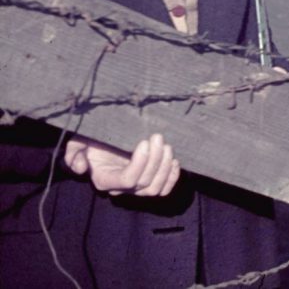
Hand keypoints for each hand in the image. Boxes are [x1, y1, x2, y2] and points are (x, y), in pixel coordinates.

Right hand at [64, 133, 179, 196]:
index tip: (144, 142)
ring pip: (155, 188)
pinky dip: (172, 177)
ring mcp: (136, 188)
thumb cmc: (92, 140)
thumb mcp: (78, 143)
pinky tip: (174, 161)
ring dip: (165, 167)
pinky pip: (163, 189)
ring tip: (167, 146)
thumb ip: (74, 154)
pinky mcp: (148, 183)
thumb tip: (81, 168)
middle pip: (144, 183)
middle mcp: (121, 188)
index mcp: (105, 179)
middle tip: (158, 138)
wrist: (104, 141)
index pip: (127, 179)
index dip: (140, 163)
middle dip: (155, 160)